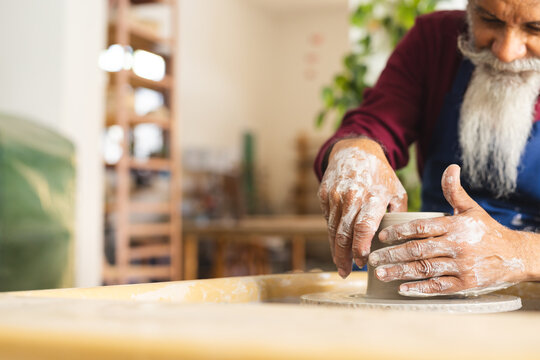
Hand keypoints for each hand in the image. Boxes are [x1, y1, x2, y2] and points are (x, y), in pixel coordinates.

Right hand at [318, 138, 406, 277]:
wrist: (354, 150)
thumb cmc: (380, 175)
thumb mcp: (397, 191)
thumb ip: (398, 216)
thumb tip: (402, 242)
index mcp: (372, 196)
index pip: (363, 228)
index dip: (360, 248)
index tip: (362, 263)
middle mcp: (351, 196)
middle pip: (343, 234)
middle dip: (344, 257)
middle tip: (347, 273)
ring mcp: (334, 195)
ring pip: (332, 229)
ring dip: (335, 250)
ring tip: (341, 266)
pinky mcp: (323, 195)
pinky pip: (327, 220)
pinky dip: (331, 235)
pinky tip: (336, 247)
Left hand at [369, 164, 528, 296]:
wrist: (516, 255)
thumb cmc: (487, 230)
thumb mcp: (471, 208)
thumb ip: (454, 190)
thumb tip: (451, 167)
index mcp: (454, 226)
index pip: (421, 227)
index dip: (400, 231)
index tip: (382, 235)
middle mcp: (457, 246)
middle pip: (418, 250)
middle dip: (392, 254)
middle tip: (373, 258)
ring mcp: (461, 266)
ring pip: (425, 269)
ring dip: (400, 272)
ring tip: (380, 274)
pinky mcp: (466, 284)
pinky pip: (439, 287)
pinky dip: (420, 288)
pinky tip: (402, 289)